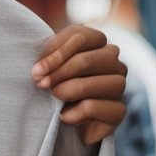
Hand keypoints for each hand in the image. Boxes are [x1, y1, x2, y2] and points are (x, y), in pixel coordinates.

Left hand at [31, 25, 127, 144]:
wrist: (60, 119)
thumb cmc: (52, 83)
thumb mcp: (46, 65)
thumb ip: (46, 56)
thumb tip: (41, 67)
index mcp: (97, 44)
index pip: (80, 36)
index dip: (55, 52)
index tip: (36, 69)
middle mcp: (113, 62)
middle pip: (86, 60)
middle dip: (58, 72)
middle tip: (39, 83)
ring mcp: (119, 86)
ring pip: (98, 83)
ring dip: (69, 90)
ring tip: (54, 96)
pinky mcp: (118, 111)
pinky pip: (99, 107)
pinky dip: (76, 113)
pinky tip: (64, 115)